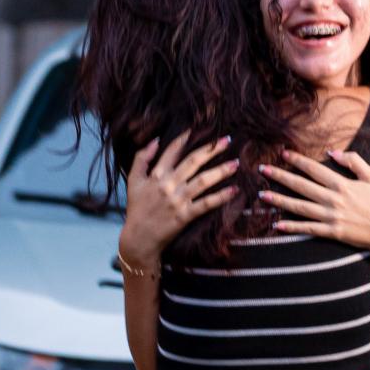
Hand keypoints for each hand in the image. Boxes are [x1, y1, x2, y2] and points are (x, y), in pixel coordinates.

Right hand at [119, 131, 238, 266]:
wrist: (138, 239)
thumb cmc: (136, 209)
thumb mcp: (133, 181)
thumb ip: (141, 159)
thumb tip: (155, 140)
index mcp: (156, 175)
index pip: (172, 152)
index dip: (185, 139)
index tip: (198, 130)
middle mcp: (168, 185)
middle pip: (193, 162)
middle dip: (211, 150)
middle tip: (227, 140)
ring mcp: (177, 200)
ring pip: (203, 181)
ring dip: (221, 171)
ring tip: (236, 163)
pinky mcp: (185, 216)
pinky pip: (206, 204)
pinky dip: (220, 197)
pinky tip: (234, 190)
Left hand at [257, 148, 369, 253]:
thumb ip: (353, 161)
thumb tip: (332, 152)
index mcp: (342, 184)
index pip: (314, 169)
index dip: (297, 161)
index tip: (282, 153)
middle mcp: (333, 199)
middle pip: (301, 186)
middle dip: (280, 176)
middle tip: (262, 169)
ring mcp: (331, 216)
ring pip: (300, 207)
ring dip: (279, 200)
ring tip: (262, 195)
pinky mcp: (331, 231)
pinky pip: (307, 228)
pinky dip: (292, 226)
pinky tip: (277, 223)